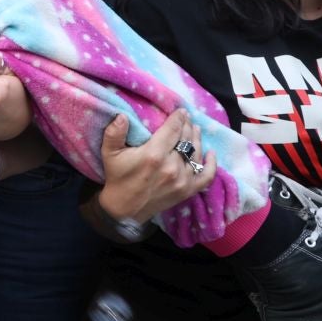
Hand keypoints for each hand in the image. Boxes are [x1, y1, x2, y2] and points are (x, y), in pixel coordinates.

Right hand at [95, 109, 215, 223]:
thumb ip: (114, 133)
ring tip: (195, 129)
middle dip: (187, 125)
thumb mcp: (110, 153)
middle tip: (187, 118)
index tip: (181, 110)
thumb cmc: (117, 178)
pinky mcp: (187, 191)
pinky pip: (206, 176)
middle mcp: (171, 166)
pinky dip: (211, 164)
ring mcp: (182, 180)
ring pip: (196, 153)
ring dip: (197, 139)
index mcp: (154, 154)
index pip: (172, 129)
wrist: (124, 210)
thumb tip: (121, 115)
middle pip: (186, 139)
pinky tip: (211, 153)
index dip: (178, 117)